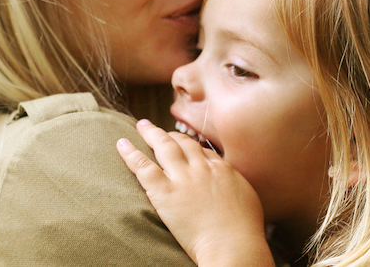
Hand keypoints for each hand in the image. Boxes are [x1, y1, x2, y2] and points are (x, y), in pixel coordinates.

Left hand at [117, 120, 273, 266]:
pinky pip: (143, 167)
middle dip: (170, 134)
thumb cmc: (244, 229)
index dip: (190, 146)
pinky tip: (121, 144)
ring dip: (150, 133)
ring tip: (141, 126)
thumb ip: (234, 184)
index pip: (202, 150)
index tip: (182, 145)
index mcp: (221, 168)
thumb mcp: (247, 197)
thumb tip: (229, 182)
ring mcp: (182, 178)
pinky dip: (130, 154)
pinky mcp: (165, 192)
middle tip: (159, 129)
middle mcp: (201, 167)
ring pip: (163, 146)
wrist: (233, 243)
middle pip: (182, 143)